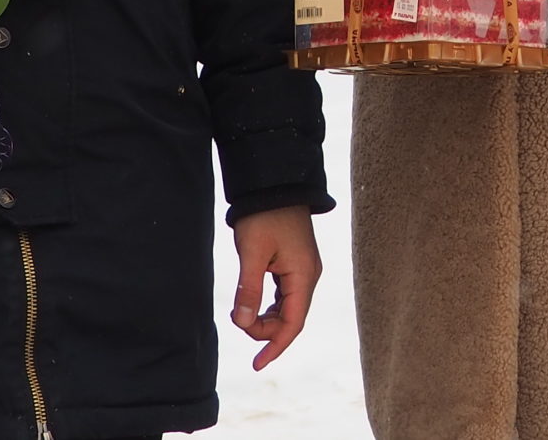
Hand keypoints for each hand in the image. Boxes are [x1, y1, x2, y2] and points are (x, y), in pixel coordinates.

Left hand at [229, 206, 320, 370]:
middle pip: (291, 317)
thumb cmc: (263, 215)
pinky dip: (269, 305)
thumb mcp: (252, 252)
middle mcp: (308, 275)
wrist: (273, 183)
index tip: (257, 364)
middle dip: (266, 330)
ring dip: (267, 319)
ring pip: (287, 307)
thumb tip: (243, 322)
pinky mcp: (294, 263)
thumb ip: (248, 289)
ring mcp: (302, 269)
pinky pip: (284, 295)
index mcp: (303, 275)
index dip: (275, 345)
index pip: (293, 323)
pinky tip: (253, 308)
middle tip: (239, 324)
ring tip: (242, 318)